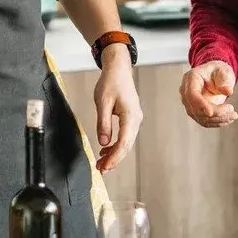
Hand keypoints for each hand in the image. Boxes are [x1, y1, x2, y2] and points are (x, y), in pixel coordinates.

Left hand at [93, 44, 142, 171]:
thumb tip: (103, 142)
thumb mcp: (102, 102)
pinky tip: (106, 149)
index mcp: (131, 116)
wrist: (119, 68)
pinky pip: (125, 135)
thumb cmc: (111, 82)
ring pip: (126, 142)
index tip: (104, 166)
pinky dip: (116, 144)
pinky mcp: (131, 118)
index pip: (124, 143)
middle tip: (100, 169)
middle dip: (114, 159)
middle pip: (126, 146)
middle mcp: (136, 119)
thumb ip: (103, 123)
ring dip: (114, 153)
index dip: (114, 157)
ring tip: (101, 163)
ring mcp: (135, 119)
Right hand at [179, 60, 237, 127]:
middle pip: (196, 108)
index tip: (211, 112)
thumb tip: (228, 91)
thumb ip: (224, 81)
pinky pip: (204, 121)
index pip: (191, 94)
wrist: (216, 76)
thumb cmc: (218, 71)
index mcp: (191, 78)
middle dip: (215, 113)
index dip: (200, 104)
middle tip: (232, 110)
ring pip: (200, 117)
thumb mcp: (223, 72)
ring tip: (233, 115)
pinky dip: (217, 122)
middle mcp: (187, 91)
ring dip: (218, 119)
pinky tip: (228, 119)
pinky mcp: (196, 111)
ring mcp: (190, 103)